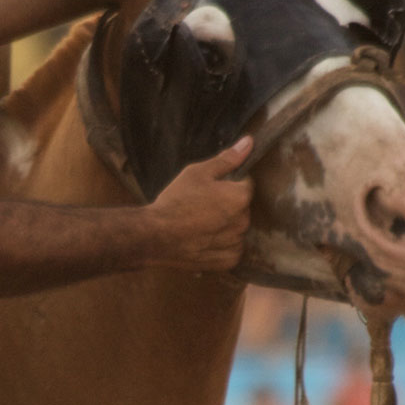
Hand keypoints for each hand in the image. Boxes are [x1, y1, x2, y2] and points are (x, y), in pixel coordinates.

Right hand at [141, 137, 253, 270]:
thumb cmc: (176, 201)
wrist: (155, 235)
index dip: (228, 183)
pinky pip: (231, 250)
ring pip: (236, 229)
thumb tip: (249, 142)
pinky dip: (222, 246)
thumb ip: (227, 159)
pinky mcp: (227, 262)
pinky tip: (203, 239)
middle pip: (242, 208)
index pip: (245, 184)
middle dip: (228, 205)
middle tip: (202, 205)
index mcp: (240, 197)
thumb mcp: (198, 172)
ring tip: (200, 224)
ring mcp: (235, 243)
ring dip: (225, 226)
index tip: (211, 188)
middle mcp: (243, 221)